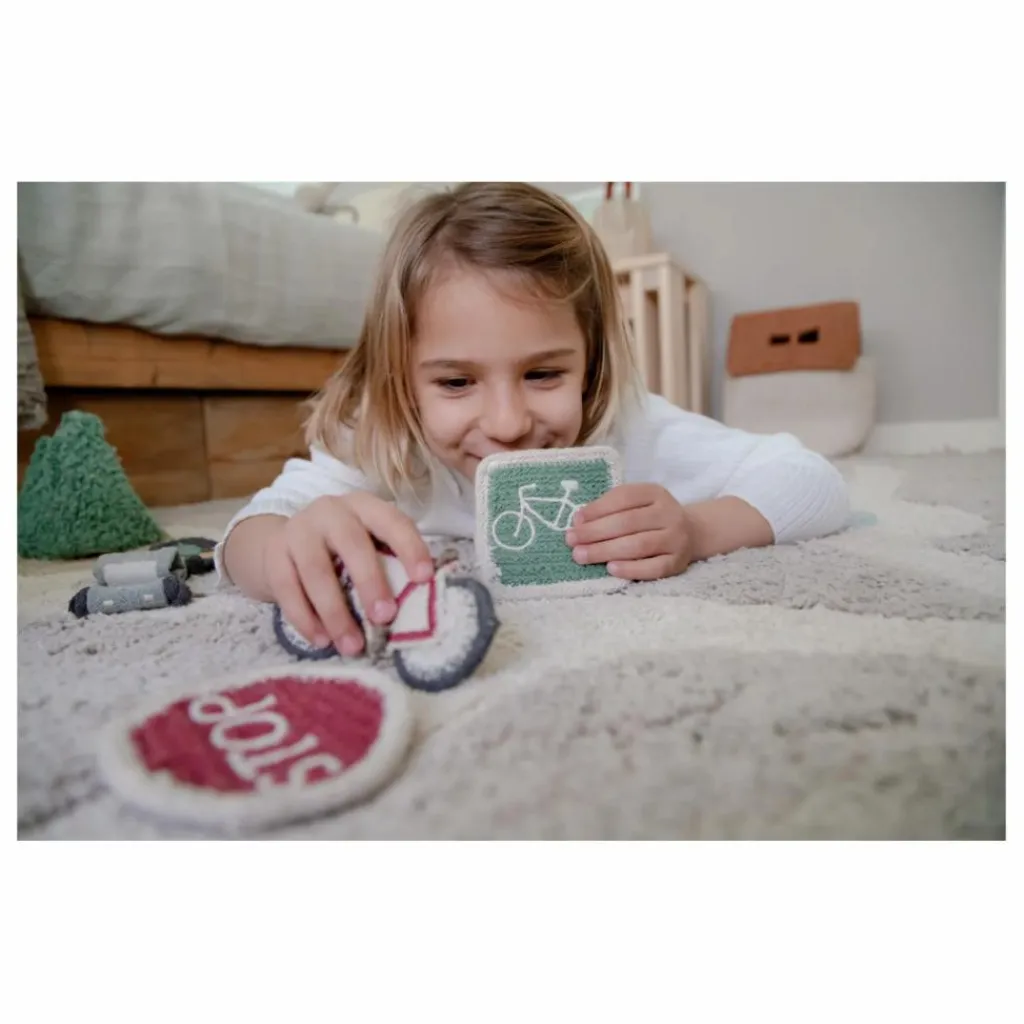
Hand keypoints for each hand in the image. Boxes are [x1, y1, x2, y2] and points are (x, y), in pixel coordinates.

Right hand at [263, 493, 433, 654]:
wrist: (278, 544)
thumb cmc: (338, 551)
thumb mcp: (365, 544)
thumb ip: (387, 563)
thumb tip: (419, 605)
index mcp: (363, 507)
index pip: (391, 521)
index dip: (409, 547)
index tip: (424, 578)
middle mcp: (330, 511)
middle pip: (352, 544)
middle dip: (370, 582)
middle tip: (384, 618)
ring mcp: (297, 530)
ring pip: (315, 571)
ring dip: (335, 612)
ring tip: (352, 645)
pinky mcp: (272, 554)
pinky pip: (287, 588)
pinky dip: (305, 618)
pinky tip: (321, 640)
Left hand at [565, 483, 693, 580]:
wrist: (691, 533)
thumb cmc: (650, 518)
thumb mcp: (634, 504)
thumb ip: (608, 508)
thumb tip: (579, 521)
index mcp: (655, 493)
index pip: (624, 497)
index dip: (598, 509)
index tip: (575, 521)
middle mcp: (669, 513)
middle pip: (628, 522)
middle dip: (595, 532)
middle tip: (571, 541)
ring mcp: (676, 538)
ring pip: (639, 545)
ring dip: (606, 551)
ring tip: (581, 555)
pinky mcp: (678, 562)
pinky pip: (654, 568)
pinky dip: (631, 569)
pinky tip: (611, 569)